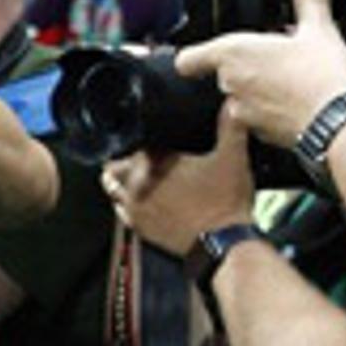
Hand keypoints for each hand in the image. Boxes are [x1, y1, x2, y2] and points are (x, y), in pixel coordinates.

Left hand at [103, 124, 256, 255]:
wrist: (222, 243)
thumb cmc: (225, 200)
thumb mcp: (233, 158)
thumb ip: (231, 126)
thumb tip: (234, 102)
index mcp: (152, 162)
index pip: (130, 141)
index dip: (139, 136)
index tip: (150, 137)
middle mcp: (134, 183)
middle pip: (114, 164)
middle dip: (124, 158)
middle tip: (142, 156)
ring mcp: (133, 207)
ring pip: (112, 187)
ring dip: (120, 180)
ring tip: (139, 176)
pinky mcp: (138, 228)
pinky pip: (121, 210)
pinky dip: (126, 202)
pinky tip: (142, 199)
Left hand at [172, 0, 345, 147]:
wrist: (339, 123)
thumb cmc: (323, 78)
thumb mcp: (320, 29)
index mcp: (234, 54)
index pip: (189, 59)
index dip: (192, 57)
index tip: (200, 55)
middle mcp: (230, 84)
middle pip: (222, 74)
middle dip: (245, 66)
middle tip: (275, 58)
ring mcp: (243, 112)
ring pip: (241, 96)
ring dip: (258, 89)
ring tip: (290, 80)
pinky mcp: (260, 134)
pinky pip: (258, 118)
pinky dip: (271, 111)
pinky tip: (297, 102)